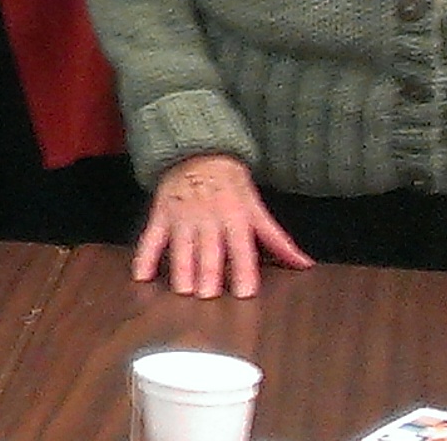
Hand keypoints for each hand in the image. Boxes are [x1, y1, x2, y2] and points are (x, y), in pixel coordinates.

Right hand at [134, 153, 312, 299]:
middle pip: (209, 251)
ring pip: (181, 248)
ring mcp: (182, 218)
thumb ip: (277, 240)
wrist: (197, 151)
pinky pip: (151, 238)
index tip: (245, 292)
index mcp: (235, 217)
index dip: (244, 269)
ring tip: (182, 291)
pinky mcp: (161, 216)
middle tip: (207, 297)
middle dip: (208, 274)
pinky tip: (141, 276)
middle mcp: (209, 219)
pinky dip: (144, 256)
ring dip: (181, 269)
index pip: (242, 247)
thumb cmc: (231, 183)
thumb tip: (305, 264)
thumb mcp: (256, 208)